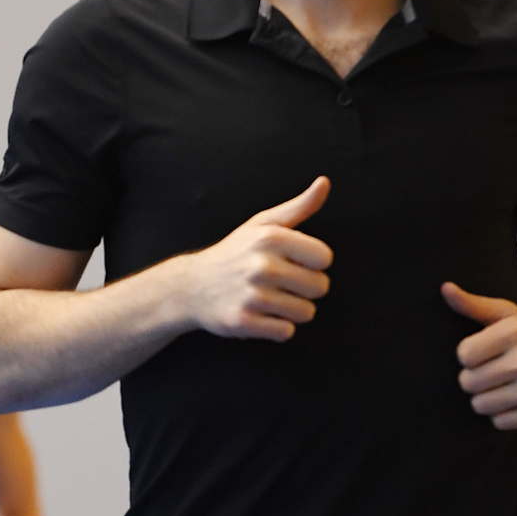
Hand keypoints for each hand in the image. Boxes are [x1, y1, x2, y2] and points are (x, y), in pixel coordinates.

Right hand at [179, 177, 333, 340]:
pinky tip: (260, 315)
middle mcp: (261, 265)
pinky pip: (286, 332)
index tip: (293, 262)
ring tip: (270, 299)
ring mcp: (251, 295)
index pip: (324, 258)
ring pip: (306, 313)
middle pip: (320, 287)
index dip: (312, 263)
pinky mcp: (243, 321)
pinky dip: (277, 328)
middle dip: (305, 289)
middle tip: (281, 284)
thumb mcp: (263, 224)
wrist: (191, 286)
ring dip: (293, 310)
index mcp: (270, 238)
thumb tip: (324, 182)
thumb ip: (299, 206)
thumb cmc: (235, 253)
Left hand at [443, 282, 516, 428]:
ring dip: (486, 398)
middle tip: (493, 371)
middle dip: (474, 378)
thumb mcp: (507, 315)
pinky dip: (504, 414)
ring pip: (480, 405)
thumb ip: (473, 304)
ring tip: (503, 385)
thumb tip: (445, 288)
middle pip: (469, 382)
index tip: (485, 351)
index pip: (464, 354)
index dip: (469, 355)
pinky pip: (500, 422)